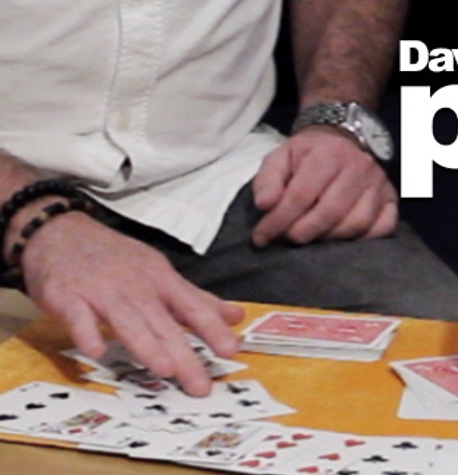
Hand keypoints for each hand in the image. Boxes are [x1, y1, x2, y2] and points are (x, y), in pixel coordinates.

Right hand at [21, 213, 244, 395]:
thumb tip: (235, 316)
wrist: (61, 233)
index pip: (193, 307)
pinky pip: (77, 316)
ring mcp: (100, 291)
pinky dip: (86, 331)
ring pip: (127, 321)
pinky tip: (96, 351)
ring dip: (146, 344)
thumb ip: (196, 299)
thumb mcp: (160, 272)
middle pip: (163, 323)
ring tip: (164, 368)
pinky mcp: (67, 296)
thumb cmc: (117, 259)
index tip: (231, 351)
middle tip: (200, 384)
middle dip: (184, 354)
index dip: (213, 329)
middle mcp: (136, 286)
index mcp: (161, 280)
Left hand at [252, 126, 397, 245]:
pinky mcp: (391, 197)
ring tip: (312, 239)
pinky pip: (384, 226)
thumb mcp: (281, 156)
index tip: (261, 238)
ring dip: (331, 239)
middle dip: (303, 232)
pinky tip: (345, 240)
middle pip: (330, 212)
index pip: (300, 196)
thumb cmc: (310, 153)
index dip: (278, 221)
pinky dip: (365, 239)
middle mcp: (358, 167)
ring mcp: (379, 183)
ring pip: (357, 223)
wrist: (346, 136)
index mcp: (328, 154)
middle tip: (287, 239)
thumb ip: (268, 180)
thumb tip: (265, 206)